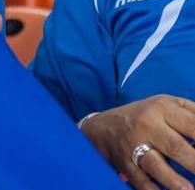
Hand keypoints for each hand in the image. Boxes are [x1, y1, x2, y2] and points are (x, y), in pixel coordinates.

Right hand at [80, 95, 194, 189]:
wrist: (101, 127)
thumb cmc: (145, 116)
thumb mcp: (166, 104)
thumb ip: (193, 114)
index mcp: (161, 108)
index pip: (193, 125)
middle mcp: (147, 125)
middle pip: (176, 146)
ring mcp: (133, 145)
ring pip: (155, 164)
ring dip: (174, 181)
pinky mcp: (125, 163)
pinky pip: (141, 181)